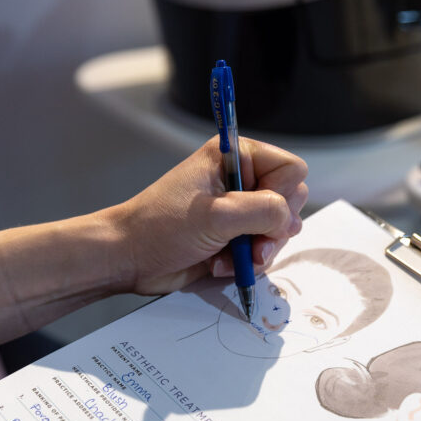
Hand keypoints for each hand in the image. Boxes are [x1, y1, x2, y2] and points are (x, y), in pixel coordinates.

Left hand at [109, 136, 307, 295]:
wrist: (130, 258)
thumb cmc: (159, 227)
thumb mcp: (216, 215)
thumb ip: (263, 211)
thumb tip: (289, 220)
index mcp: (235, 157)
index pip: (291, 170)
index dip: (282, 196)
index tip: (258, 213)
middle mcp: (240, 180)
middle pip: (290, 202)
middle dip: (273, 228)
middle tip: (250, 241)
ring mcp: (238, 210)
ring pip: (279, 231)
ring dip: (257, 250)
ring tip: (229, 256)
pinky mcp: (233, 236)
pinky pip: (261, 251)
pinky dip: (245, 262)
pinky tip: (218, 263)